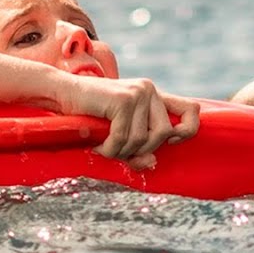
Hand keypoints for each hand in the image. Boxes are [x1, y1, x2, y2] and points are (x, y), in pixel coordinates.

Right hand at [60, 76, 200, 168]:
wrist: (61, 94)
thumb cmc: (90, 116)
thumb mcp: (119, 135)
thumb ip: (139, 149)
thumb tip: (152, 162)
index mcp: (154, 95)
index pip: (192, 110)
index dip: (188, 130)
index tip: (171, 141)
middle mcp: (150, 90)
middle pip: (163, 134)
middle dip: (141, 150)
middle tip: (118, 150)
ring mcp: (138, 93)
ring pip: (142, 140)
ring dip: (121, 151)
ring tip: (103, 145)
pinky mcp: (123, 100)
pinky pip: (123, 138)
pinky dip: (109, 149)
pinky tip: (97, 144)